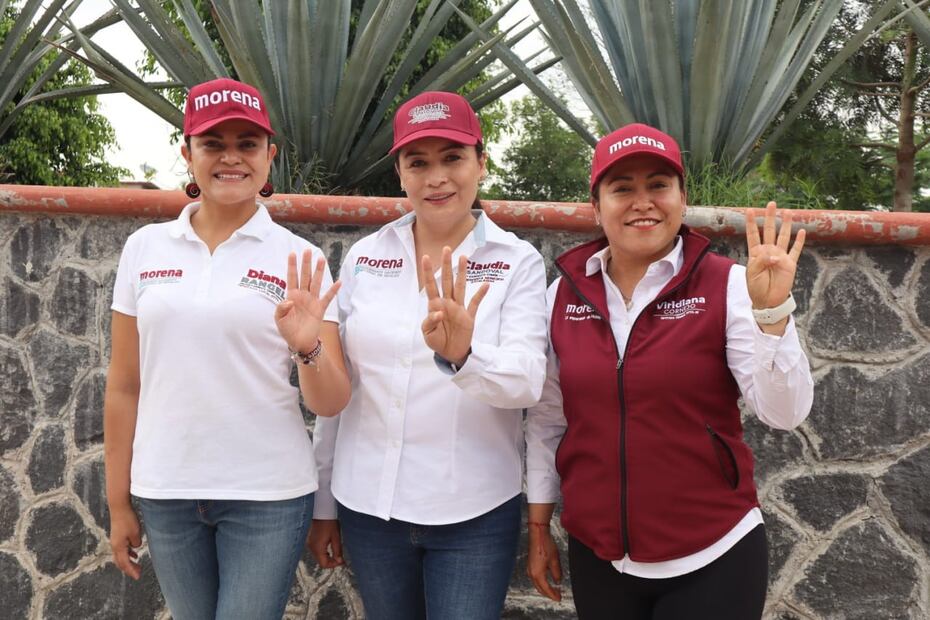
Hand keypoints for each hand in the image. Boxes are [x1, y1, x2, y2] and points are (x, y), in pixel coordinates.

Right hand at [109, 505, 141, 579]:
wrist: (119, 507)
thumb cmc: (128, 519)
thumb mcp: (136, 533)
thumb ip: (136, 543)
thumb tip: (135, 547)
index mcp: (118, 547)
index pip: (125, 563)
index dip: (131, 571)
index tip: (138, 577)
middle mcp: (114, 546)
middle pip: (120, 562)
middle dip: (129, 569)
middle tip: (138, 573)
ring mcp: (114, 541)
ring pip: (120, 556)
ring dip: (128, 562)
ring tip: (137, 566)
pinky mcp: (117, 536)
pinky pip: (121, 549)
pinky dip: (128, 554)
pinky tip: (135, 554)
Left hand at [275, 250, 340, 353]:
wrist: (299, 343)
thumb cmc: (287, 330)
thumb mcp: (279, 319)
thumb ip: (281, 308)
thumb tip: (289, 299)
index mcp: (291, 296)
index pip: (291, 277)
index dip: (292, 266)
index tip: (292, 253)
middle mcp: (302, 295)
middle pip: (305, 276)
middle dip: (306, 264)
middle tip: (308, 251)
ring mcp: (312, 301)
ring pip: (316, 283)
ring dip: (318, 271)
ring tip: (321, 259)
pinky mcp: (320, 309)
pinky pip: (327, 297)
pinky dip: (333, 290)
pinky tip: (338, 281)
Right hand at [307, 519, 343, 568]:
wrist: (321, 511)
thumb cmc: (329, 522)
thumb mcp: (336, 537)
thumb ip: (338, 551)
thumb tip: (340, 561)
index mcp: (318, 548)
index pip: (324, 564)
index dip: (334, 565)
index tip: (341, 561)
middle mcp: (311, 548)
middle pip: (320, 561)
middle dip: (330, 562)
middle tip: (340, 558)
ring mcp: (309, 544)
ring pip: (318, 557)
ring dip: (326, 557)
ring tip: (335, 552)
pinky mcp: (309, 540)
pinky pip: (315, 551)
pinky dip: (322, 552)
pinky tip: (328, 547)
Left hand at [421, 247, 489, 365]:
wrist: (451, 353)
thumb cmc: (437, 342)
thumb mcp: (428, 335)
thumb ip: (430, 322)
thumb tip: (439, 312)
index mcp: (435, 306)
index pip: (431, 286)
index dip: (428, 272)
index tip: (425, 258)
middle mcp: (447, 303)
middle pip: (447, 280)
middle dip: (446, 265)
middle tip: (447, 249)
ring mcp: (459, 308)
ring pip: (461, 286)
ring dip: (462, 273)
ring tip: (464, 258)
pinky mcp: (469, 316)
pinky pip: (475, 303)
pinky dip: (480, 294)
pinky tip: (485, 284)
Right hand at [527, 525, 561, 601]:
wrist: (538, 534)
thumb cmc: (545, 545)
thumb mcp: (554, 560)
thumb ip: (557, 573)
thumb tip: (558, 581)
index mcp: (538, 574)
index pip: (546, 589)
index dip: (553, 595)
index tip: (559, 598)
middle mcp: (531, 573)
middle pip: (540, 589)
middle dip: (549, 594)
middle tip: (557, 596)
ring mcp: (529, 569)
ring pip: (537, 584)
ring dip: (544, 588)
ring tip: (553, 590)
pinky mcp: (530, 565)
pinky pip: (535, 578)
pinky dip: (541, 582)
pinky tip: (546, 580)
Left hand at [745, 201, 805, 309]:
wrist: (768, 300)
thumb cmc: (757, 287)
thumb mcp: (753, 273)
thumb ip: (761, 262)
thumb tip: (774, 255)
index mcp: (756, 253)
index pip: (753, 234)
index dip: (751, 223)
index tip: (749, 210)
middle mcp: (768, 251)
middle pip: (769, 231)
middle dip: (770, 217)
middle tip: (771, 204)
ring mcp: (780, 256)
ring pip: (783, 237)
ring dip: (785, 225)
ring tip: (787, 212)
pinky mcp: (790, 263)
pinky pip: (795, 250)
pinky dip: (799, 241)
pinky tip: (801, 231)